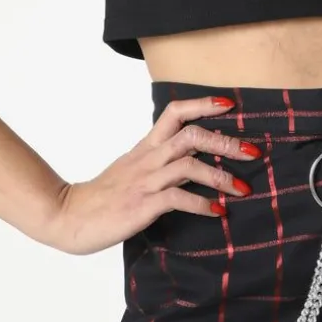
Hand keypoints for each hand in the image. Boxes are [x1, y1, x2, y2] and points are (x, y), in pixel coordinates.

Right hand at [43, 96, 261, 254]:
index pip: (174, 113)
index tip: (229, 104)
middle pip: (191, 135)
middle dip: (226, 142)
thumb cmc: (104, 196)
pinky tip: (219, 211)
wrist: (68, 216)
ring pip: (189, 165)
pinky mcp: (142, 205)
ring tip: (243, 188)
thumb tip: (196, 162)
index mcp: (146, 147)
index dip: (202, 105)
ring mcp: (145, 181)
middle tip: (254, 152)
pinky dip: (203, 204)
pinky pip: (178, 199)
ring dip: (221, 176)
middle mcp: (148, 159)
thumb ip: (161, 163)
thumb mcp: (133, 171)